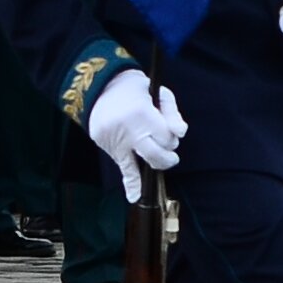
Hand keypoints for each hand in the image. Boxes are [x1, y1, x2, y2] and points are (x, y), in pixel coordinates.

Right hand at [84, 66, 188, 193]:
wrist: (100, 86)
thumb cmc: (135, 89)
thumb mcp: (159, 93)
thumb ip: (172, 114)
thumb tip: (181, 133)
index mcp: (142, 114)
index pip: (167, 138)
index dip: (172, 138)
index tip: (170, 132)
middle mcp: (128, 130)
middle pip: (156, 155)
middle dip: (167, 157)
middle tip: (171, 155)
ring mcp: (115, 140)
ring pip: (140, 164)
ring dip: (155, 166)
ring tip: (161, 163)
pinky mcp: (106, 146)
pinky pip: (122, 167)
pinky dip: (130, 183)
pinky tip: (134, 197)